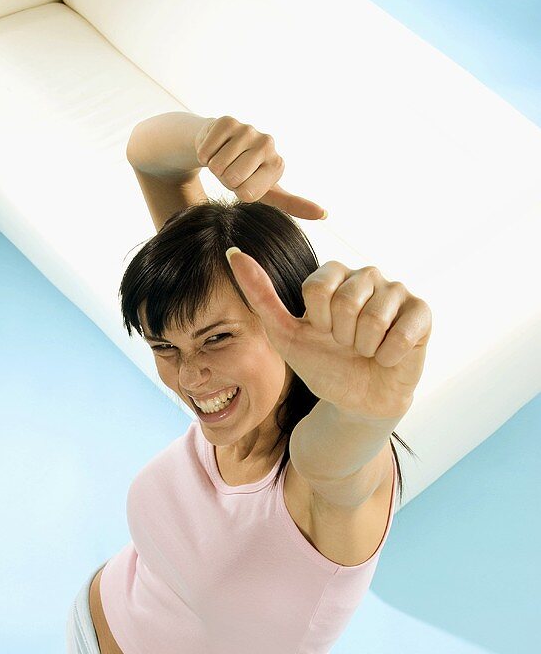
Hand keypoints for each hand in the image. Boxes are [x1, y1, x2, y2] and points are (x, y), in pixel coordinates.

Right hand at [194, 115, 326, 220]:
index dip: (239, 193)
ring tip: (223, 158)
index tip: (245, 183)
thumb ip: (292, 204)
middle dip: (225, 180)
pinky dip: (205, 154)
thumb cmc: (243, 173)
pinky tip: (214, 147)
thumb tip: (325, 214)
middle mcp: (267, 144)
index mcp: (277, 165)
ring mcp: (248, 130)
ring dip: (214, 167)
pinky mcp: (227, 121)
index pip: (247, 194)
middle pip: (232, 180)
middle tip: (231, 170)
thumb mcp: (266, 192)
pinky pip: (207, 151)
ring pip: (218, 166)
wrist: (219, 145)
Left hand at [226, 253, 431, 418]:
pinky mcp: (422, 312)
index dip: (317, 322)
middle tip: (347, 345)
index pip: (318, 287)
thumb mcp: (284, 334)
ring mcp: (397, 291)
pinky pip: (405, 330)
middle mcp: (367, 276)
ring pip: (375, 317)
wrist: (356, 402)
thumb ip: (260, 294)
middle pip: (348, 301)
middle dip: (342, 336)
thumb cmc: (323, 365)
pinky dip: (390, 354)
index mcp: (334, 275)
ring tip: (366, 351)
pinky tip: (388, 357)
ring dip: (365, 347)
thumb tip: (232, 251)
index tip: (322, 334)